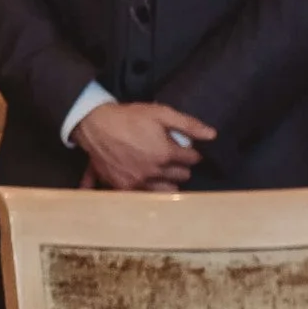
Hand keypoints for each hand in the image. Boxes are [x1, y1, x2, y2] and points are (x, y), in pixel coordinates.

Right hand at [75, 99, 215, 193]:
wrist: (95, 126)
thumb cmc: (129, 117)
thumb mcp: (160, 113)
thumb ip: (188, 124)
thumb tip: (212, 135)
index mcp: (166, 153)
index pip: (192, 159)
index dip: (191, 152)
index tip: (186, 148)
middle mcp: (155, 172)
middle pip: (182, 176)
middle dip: (181, 166)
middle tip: (173, 158)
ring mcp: (139, 182)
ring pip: (167, 190)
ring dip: (169, 181)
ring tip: (163, 171)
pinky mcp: (124, 187)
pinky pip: (145, 196)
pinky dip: (150, 189)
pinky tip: (148, 180)